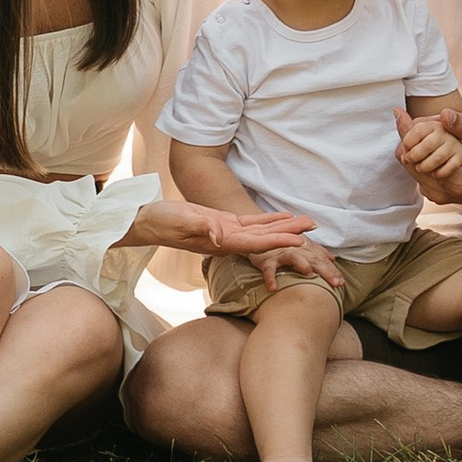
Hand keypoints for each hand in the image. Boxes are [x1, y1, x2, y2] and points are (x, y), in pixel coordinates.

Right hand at [126, 198, 316, 258]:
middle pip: (265, 238)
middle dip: (289, 234)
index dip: (277, 241)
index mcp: (220, 242)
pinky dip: (268, 221)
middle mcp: (227, 240)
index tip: (298, 241)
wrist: (147, 222)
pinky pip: (250, 223)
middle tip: (314, 228)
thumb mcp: (180, 222)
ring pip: (261, 230)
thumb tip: (219, 236)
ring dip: (284, 227)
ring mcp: (226, 232)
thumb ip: (200, 228)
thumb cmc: (161, 222)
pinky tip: (282, 218)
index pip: (255, 243)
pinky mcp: (222, 222)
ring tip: (307, 222)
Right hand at [264, 238, 345, 298]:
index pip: (323, 260)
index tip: (341, 283)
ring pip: (294, 257)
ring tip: (309, 273)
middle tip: (335, 283)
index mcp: (307, 248)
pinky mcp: (267, 260)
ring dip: (302, 264)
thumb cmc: (283, 246)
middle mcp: (296, 250)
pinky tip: (273, 287)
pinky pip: (269, 269)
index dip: (333, 270)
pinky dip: (270, 277)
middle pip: (314, 259)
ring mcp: (281, 254)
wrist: (258, 239)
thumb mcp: (302, 247)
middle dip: (326, 270)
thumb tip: (333, 259)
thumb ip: (317, 252)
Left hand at [396, 103, 461, 209]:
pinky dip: (422, 154)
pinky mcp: (437, 194)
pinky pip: (419, 171)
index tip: (399, 112)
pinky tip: (436, 144)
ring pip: (411, 166)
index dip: (407, 131)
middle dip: (411, 136)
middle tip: (423, 119)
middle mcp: (441, 193)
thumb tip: (444, 113)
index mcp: (453, 182)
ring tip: (433, 130)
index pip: (414, 155)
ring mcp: (437, 196)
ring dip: (416, 145)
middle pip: (408, 160)